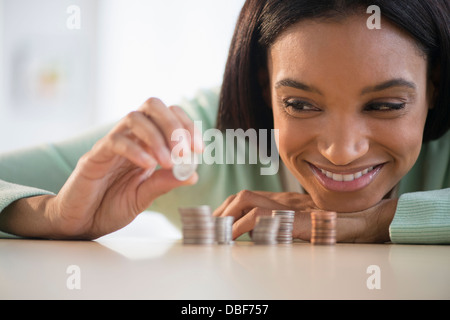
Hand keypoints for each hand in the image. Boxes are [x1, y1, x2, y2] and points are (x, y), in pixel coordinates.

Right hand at [46, 98, 202, 238]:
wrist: (80, 224)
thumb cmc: (110, 207)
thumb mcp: (144, 196)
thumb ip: (165, 183)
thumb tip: (193, 174)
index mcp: (145, 144)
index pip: (168, 117)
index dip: (187, 126)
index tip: (200, 149)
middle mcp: (129, 138)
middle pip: (152, 106)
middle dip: (174, 124)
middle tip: (185, 150)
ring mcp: (111, 145)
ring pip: (134, 118)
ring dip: (157, 137)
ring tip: (169, 161)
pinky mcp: (94, 156)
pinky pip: (115, 142)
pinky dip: (136, 150)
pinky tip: (148, 165)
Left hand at [213, 190, 396, 242]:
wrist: (364, 221)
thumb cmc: (336, 226)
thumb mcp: (304, 226)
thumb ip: (282, 226)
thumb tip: (256, 236)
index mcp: (283, 202)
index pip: (247, 198)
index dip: (226, 209)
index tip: (214, 223)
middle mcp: (283, 201)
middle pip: (241, 197)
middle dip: (221, 212)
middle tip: (210, 231)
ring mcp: (289, 208)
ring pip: (247, 200)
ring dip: (228, 216)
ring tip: (219, 234)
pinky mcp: (297, 219)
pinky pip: (264, 216)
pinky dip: (245, 225)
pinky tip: (238, 238)